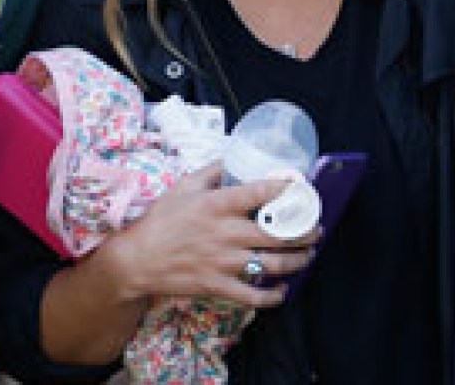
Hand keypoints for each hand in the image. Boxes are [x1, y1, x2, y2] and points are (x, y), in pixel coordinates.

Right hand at [108, 164, 317, 308]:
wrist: (138, 259)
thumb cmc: (160, 221)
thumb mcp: (181, 188)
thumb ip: (210, 172)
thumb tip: (233, 158)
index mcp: (217, 205)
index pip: (262, 193)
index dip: (288, 190)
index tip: (303, 189)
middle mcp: (226, 233)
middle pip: (280, 233)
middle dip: (306, 231)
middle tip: (315, 228)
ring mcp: (225, 262)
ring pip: (276, 264)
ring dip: (300, 260)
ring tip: (308, 255)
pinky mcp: (220, 286)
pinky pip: (257, 296)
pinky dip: (275, 295)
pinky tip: (282, 289)